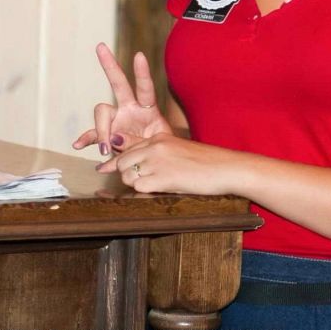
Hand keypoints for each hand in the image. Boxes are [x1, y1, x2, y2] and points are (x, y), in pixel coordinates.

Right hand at [73, 43, 173, 155]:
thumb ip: (137, 141)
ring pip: (101, 113)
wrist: (151, 162)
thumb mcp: (155, 144)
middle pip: (118, 84)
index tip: (139, 55)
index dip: (142, 73)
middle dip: (110, 65)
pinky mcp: (106, 134)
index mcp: (148, 108)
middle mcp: (130, 108)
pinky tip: (79, 144)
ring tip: (105, 148)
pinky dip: (86, 139)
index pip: (145, 88)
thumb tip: (113, 137)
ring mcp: (116, 120)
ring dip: (101, 130)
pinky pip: (92, 134)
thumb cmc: (159, 148)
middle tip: (100, 46)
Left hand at [95, 132, 235, 194]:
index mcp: (160, 138)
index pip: (128, 148)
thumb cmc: (208, 162)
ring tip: (155, 186)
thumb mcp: (181, 150)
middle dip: (126, 174)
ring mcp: (157, 162)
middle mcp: (155, 147)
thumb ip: (159, 153)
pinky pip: (138, 187)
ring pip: (127, 175)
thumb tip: (140, 163)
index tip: (104, 167)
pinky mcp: (161, 178)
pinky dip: (145, 192)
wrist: (226, 168)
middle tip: (138, 182)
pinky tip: (159, 190)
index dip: (115, 160)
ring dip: (136, 184)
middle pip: (123, 162)